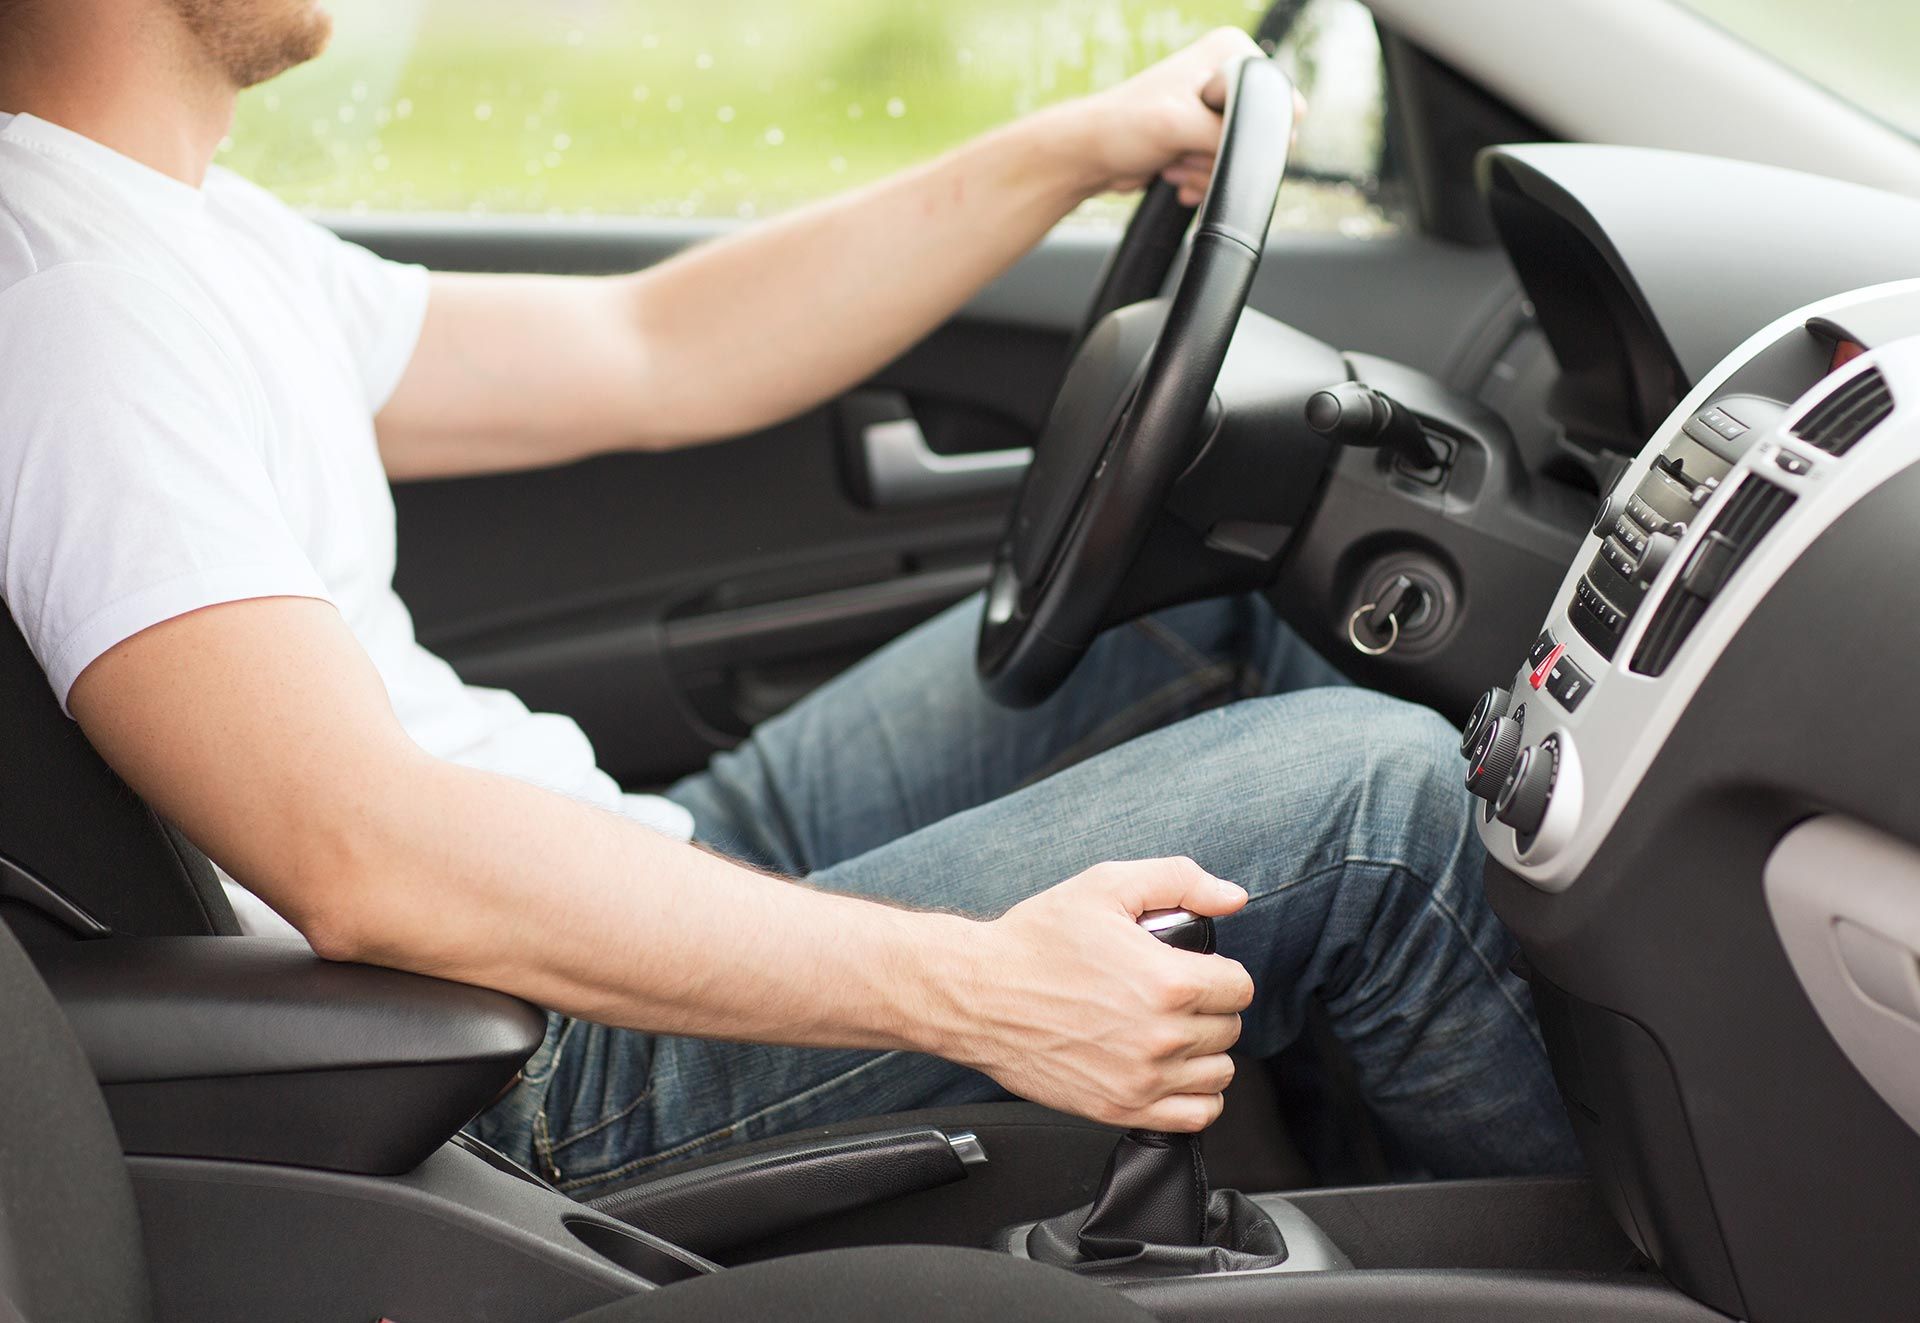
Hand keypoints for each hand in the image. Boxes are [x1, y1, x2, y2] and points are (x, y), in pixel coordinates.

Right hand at [933, 858, 1255, 1131]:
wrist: (977, 995)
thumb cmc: (1035, 941)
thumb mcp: (1105, 885)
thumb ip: (1179, 880)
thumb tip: (1232, 897)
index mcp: (1168, 980)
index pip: (1239, 986)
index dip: (1219, 973)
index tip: (1194, 971)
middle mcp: (1162, 1036)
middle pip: (1230, 1029)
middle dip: (1209, 1009)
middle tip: (1172, 997)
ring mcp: (1142, 1079)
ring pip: (1219, 1074)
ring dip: (1203, 1052)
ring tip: (1169, 1032)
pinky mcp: (1121, 1109)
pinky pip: (1196, 1116)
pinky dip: (1195, 1097)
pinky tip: (1169, 1072)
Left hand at [1048, 28, 1305, 206]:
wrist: (1090, 157)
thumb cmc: (1123, 128)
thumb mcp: (1182, 124)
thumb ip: (1232, 134)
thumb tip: (1268, 151)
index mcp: (1231, 52)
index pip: (1279, 100)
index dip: (1247, 130)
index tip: (1202, 130)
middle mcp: (1229, 76)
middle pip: (1260, 138)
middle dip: (1216, 155)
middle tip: (1180, 146)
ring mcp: (1218, 110)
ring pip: (1240, 162)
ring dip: (1202, 172)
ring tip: (1171, 159)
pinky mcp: (1206, 140)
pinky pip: (1224, 174)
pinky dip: (1199, 182)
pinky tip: (1172, 173)